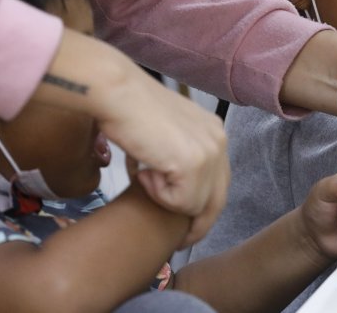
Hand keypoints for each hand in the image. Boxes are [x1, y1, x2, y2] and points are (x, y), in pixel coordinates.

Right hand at [102, 68, 229, 246]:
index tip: (189, 227)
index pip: (218, 183)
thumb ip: (176, 160)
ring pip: (195, 204)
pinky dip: (158, 195)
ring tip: (142, 173)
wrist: (118, 94)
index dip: (203, 208)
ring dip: (164, 198)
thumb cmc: (129, 112)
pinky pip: (180, 202)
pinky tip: (143, 170)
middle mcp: (218, 141)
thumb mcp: (163, 137)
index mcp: (214, 133)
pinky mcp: (193, 164)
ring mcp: (209, 152)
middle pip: (217, 199)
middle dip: (198, 224)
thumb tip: (172, 187)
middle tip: (179, 242)